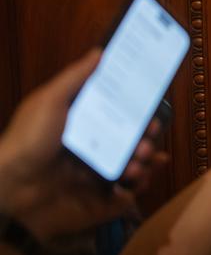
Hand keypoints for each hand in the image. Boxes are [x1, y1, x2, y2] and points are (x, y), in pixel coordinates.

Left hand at [0, 50, 166, 240]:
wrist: (9, 189)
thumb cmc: (26, 141)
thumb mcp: (50, 101)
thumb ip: (76, 77)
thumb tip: (99, 53)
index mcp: (82, 127)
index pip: (118, 116)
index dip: (137, 111)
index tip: (152, 106)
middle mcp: (92, 150)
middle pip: (132, 140)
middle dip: (147, 135)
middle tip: (150, 132)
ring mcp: (98, 176)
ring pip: (135, 165)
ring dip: (145, 159)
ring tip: (138, 158)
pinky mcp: (100, 201)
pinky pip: (130, 194)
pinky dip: (140, 185)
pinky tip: (139, 177)